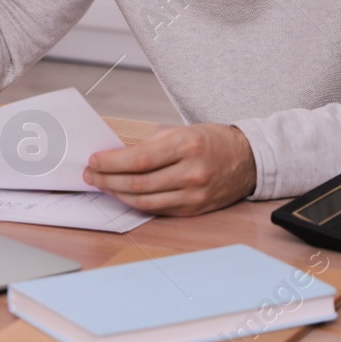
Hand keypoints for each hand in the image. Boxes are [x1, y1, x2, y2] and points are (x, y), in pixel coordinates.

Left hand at [83, 124, 256, 215]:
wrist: (248, 160)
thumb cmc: (214, 141)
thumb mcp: (183, 131)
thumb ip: (151, 145)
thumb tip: (117, 156)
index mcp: (187, 146)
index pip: (138, 159)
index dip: (111, 163)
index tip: (95, 161)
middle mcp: (191, 173)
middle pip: (137, 183)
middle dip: (108, 180)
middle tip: (92, 175)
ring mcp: (193, 195)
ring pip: (144, 201)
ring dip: (118, 194)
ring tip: (104, 185)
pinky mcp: (193, 209)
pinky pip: (157, 209)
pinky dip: (137, 202)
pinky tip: (125, 194)